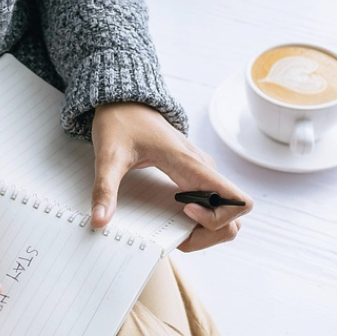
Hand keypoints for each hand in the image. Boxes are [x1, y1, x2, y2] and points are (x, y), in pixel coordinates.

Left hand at [90, 102, 250, 251]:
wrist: (124, 101)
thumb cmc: (122, 123)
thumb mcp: (109, 157)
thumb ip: (105, 189)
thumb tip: (100, 220)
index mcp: (192, 165)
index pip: (237, 201)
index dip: (217, 218)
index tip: (184, 211)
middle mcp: (204, 171)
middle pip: (235, 218)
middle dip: (210, 234)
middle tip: (178, 233)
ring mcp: (201, 174)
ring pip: (226, 214)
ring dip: (207, 230)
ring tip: (175, 228)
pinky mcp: (194, 176)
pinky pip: (211, 205)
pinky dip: (199, 221)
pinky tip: (173, 218)